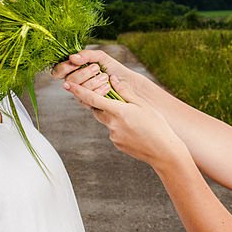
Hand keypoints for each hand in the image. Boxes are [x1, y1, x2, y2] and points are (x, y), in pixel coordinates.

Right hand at [53, 50, 132, 97]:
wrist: (131, 84)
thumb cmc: (116, 70)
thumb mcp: (101, 57)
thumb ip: (87, 55)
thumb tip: (73, 57)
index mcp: (75, 71)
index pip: (58, 71)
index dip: (64, 67)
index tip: (75, 62)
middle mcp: (76, 84)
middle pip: (68, 80)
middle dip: (83, 73)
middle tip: (96, 69)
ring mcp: (83, 95)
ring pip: (78, 90)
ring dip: (92, 81)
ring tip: (105, 77)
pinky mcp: (91, 105)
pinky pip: (88, 100)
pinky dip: (98, 91)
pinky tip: (107, 87)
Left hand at [64, 74, 187, 168]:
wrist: (164, 152)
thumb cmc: (157, 126)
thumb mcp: (143, 105)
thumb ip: (126, 91)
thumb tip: (112, 79)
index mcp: (119, 111)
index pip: (93, 99)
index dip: (78, 91)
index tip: (67, 85)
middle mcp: (112, 124)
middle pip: (97, 110)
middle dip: (101, 103)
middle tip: (114, 99)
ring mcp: (113, 136)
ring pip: (107, 121)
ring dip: (114, 116)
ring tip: (134, 119)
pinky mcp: (117, 144)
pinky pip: (113, 132)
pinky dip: (120, 127)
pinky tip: (135, 130)